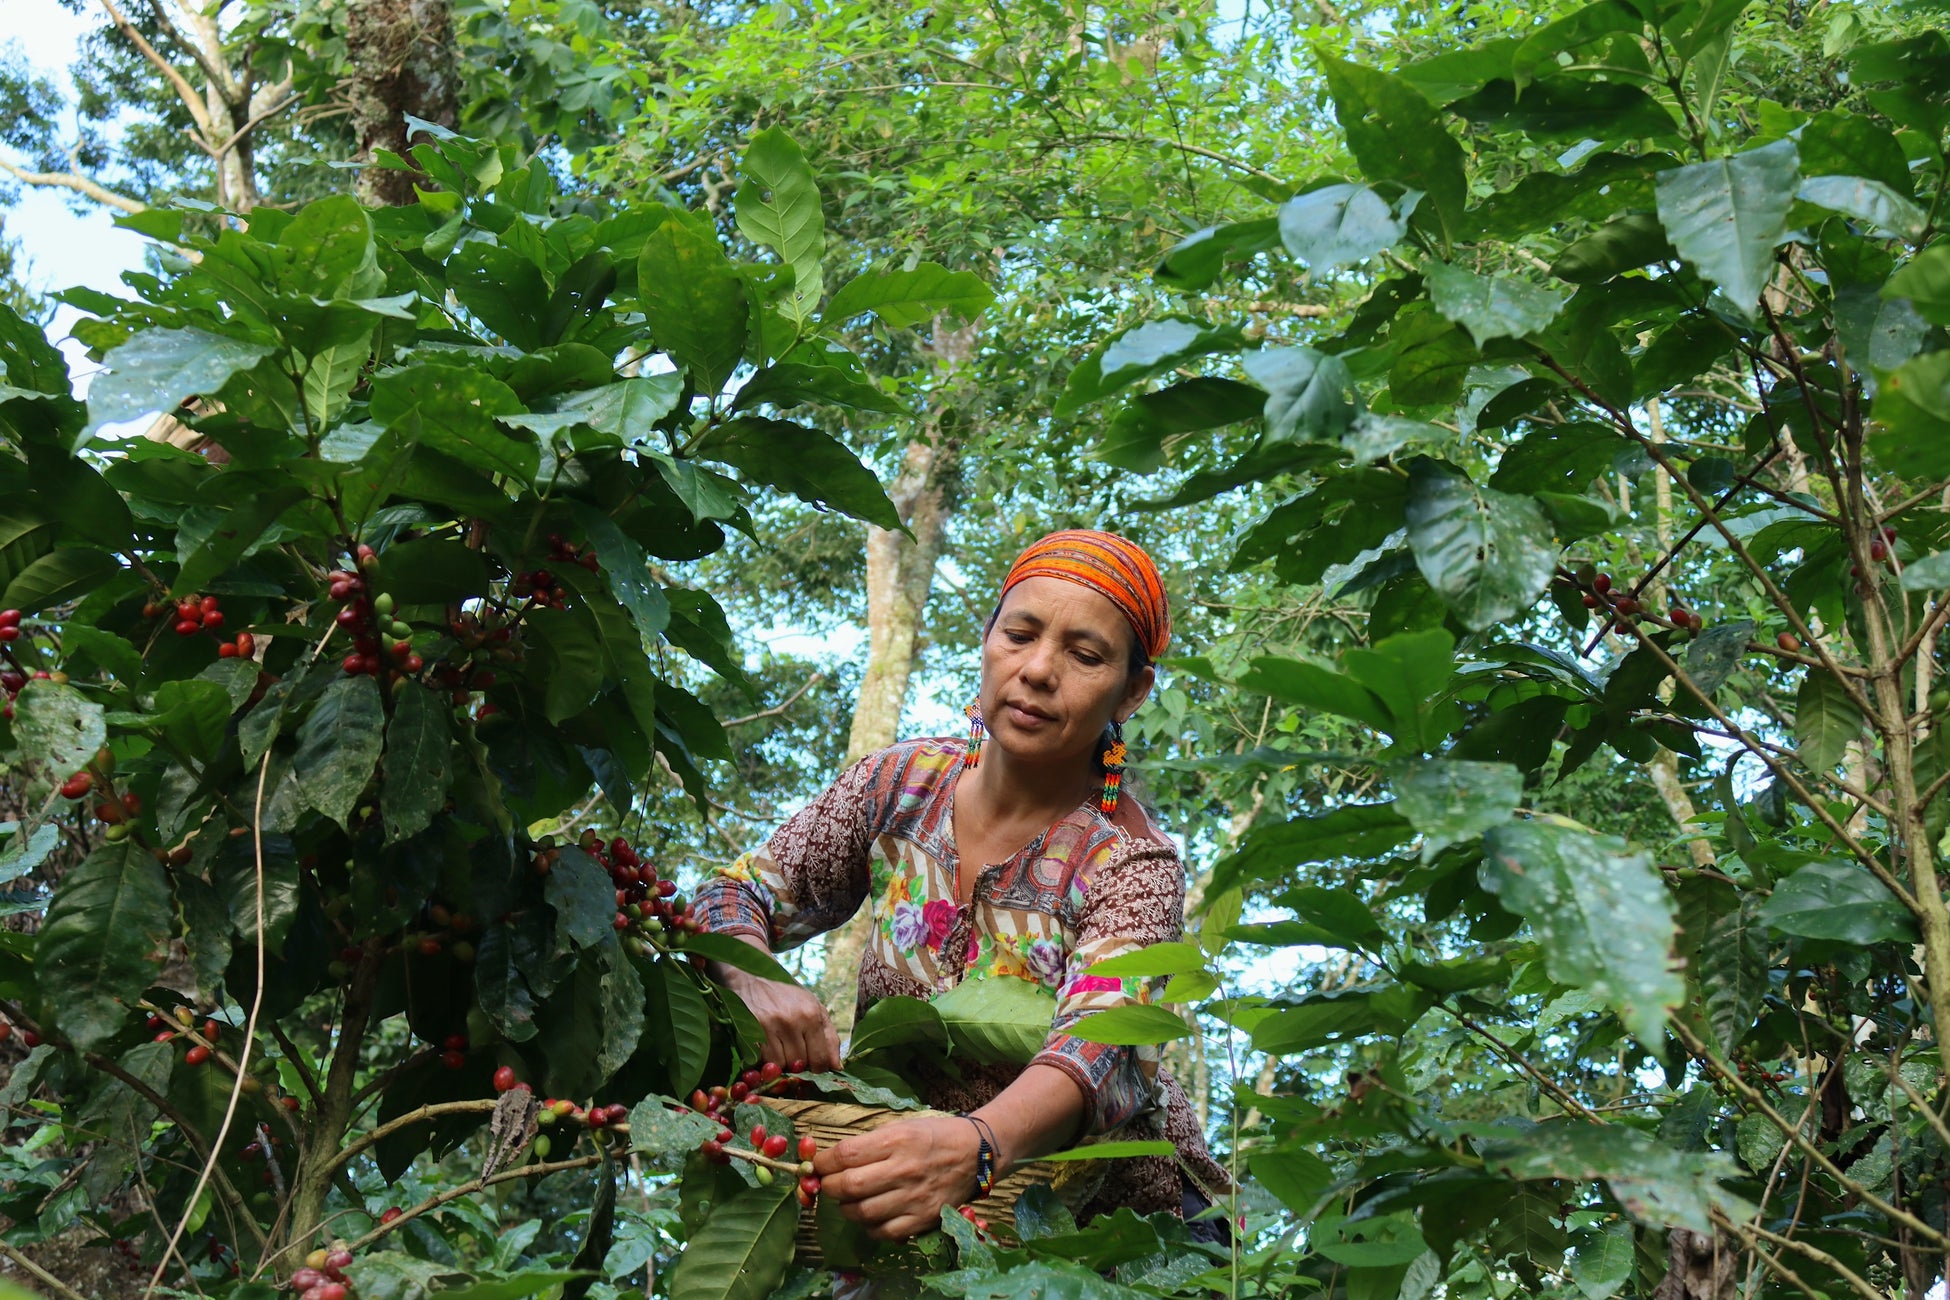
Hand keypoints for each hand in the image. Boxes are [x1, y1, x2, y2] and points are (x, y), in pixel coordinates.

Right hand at [714, 963, 841, 1072]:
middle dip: (799, 1065)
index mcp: (812, 1014)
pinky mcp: (751, 1030)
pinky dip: (766, 1059)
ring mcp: (770, 1025)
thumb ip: (829, 1037)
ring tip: (781, 1047)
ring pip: (781, 1065)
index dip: (818, 1069)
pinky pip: (762, 1060)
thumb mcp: (814, 1009)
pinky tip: (767, 1046)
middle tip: (795, 1053)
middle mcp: (792, 1020)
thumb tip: (837, 1067)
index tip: (814, 1066)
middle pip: (800, 1064)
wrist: (753, 977)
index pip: (820, 1059)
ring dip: (782, 1063)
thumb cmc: (788, 996)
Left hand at [813, 1115, 981, 1239]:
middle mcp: (903, 1170)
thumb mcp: (901, 1127)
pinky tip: (870, 1215)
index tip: (818, 1165)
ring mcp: (913, 1197)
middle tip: (828, 1184)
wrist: (976, 1153)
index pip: (845, 1155)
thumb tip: (832, 1160)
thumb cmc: (934, 1135)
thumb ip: (869, 1144)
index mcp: (896, 1141)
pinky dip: (869, 1226)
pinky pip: (884, 1232)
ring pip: (862, 1212)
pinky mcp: (923, 1219)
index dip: (823, 1162)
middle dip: (828, 1187)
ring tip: (848, 1200)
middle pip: (848, 1186)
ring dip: (846, 1208)